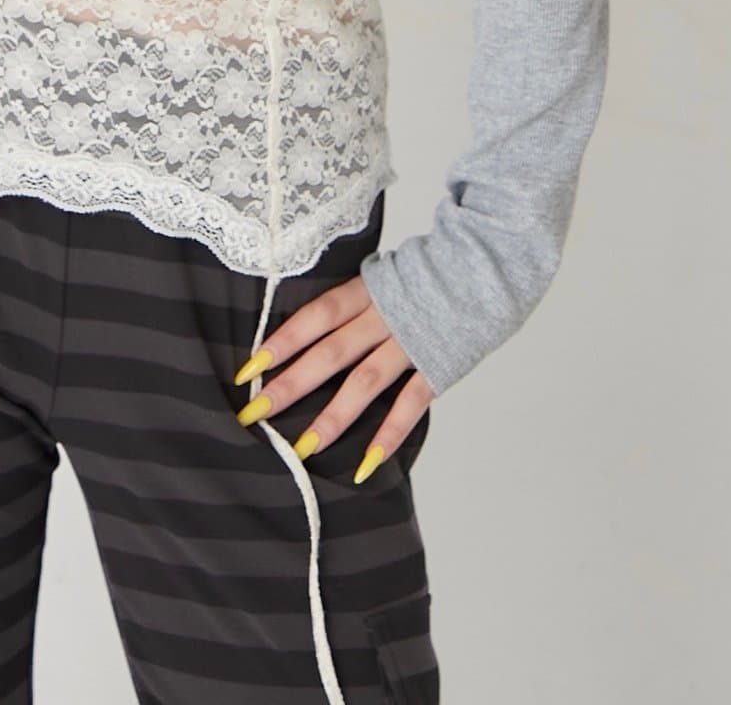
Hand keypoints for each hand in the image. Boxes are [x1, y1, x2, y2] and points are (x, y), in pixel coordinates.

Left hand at [232, 276, 432, 483]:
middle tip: (255, 413)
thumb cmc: (421, 274)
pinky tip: (366, 463)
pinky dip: (389, 434)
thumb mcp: (378, 275)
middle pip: (330, 353)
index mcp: (365, 291)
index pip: (314, 317)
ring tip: (302, 448)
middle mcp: (383, 317)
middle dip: (290, 385)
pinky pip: (411, 404)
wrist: (482, 267)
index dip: (282, 341)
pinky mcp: (437, 366)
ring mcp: (410, 344)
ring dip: (333, 417)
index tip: (248, 369)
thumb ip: (348, 301)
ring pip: (365, 383)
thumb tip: (304, 327)